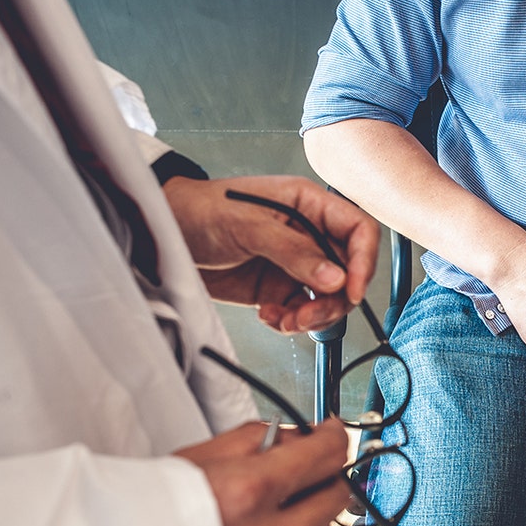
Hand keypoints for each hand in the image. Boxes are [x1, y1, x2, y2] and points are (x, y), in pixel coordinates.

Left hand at [163, 175, 379, 332]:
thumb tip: (335, 278)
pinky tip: (269, 316)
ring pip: (327, 297)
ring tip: (284, 320)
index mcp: (308, 204)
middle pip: (347, 271)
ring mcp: (294, 262)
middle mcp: (308, 233)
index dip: (363, 261)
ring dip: (312, 315)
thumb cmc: (200, 211)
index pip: (358, 230)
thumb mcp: (248, 225)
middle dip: (333, 299)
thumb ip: (293, 251)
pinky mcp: (278, 287)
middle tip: (307, 315)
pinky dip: (291, 321)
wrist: (162, 235)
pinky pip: (302, 311)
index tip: (350, 290)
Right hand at [175, 419, 351, 525]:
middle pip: (334, 495)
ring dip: (309, 523)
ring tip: (268, 521)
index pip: (323, 455)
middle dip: (320, 479)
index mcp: (244, 494)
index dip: (332, 439)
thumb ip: (257, 440)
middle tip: (300, 475)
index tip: (332, 436)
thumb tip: (301, 437)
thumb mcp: (197, 461)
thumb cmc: (151, 517)